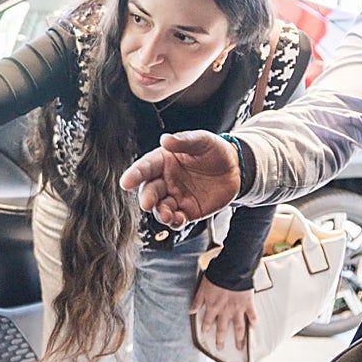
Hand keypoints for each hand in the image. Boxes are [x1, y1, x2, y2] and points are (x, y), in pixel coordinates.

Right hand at [119, 130, 240, 228]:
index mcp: (163, 160)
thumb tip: (166, 139)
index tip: (126, 183)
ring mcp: (175, 197)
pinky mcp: (187, 211)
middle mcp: (165, 180)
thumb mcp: (202, 140)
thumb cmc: (215, 151)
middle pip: (149, 191)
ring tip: (166, 215)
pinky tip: (178, 220)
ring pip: (160, 208)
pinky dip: (174, 222)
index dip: (134, 175)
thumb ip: (184, 141)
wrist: (235, 169)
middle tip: (147, 203)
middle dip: (147, 198)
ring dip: (159, 213)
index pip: (145, 167)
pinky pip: (177, 219)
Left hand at [189, 276, 256, 351]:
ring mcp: (238, 309)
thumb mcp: (201, 288)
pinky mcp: (248, 304)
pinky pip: (252, 315)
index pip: (208, 321)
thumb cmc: (215, 277)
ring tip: (240, 347)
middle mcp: (225, 311)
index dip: (205, 328)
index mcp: (213, 306)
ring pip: (238, 327)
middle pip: (222, 328)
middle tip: (220, 349)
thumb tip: (190, 311)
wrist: (231, 271)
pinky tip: (254, 328)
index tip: (205, 334)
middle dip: (221, 340)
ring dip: (239, 338)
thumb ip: (197, 301)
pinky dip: (253, 322)